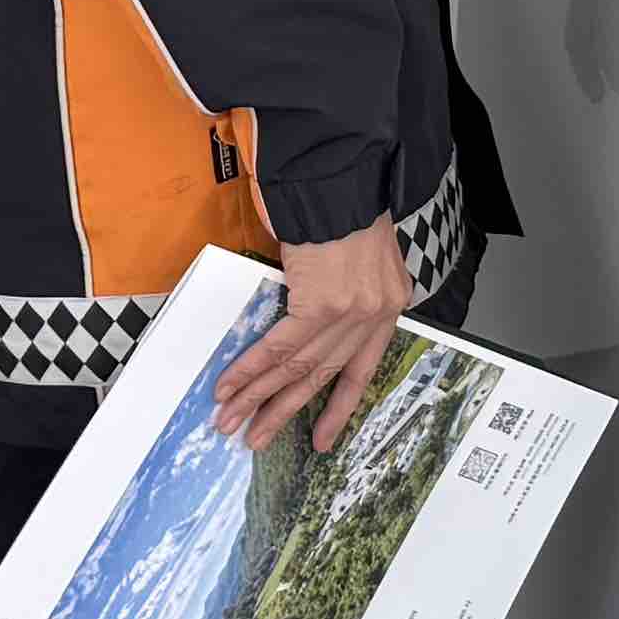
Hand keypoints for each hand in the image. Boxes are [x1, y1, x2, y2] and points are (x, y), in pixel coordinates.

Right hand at [209, 214, 411, 453]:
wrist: (342, 179)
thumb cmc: (348, 209)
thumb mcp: (365, 260)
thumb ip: (349, 296)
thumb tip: (312, 321)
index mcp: (389, 307)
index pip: (362, 370)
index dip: (339, 408)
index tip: (321, 440)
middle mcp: (374, 315)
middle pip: (321, 376)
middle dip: (283, 411)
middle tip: (255, 437)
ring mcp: (349, 313)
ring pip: (296, 368)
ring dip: (257, 398)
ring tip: (231, 422)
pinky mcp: (320, 304)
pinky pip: (278, 347)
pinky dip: (250, 369)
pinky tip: (230, 387)